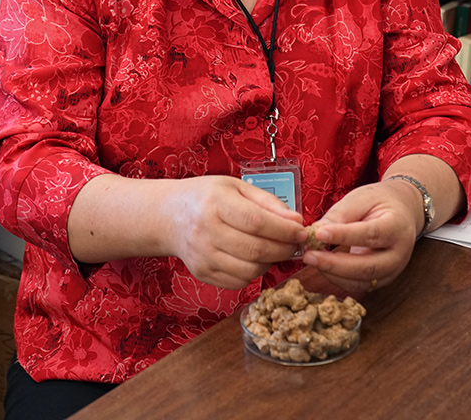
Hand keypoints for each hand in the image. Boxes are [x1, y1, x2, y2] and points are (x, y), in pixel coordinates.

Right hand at [162, 176, 303, 290]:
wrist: (169, 216)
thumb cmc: (206, 197)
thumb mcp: (236, 187)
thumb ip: (268, 203)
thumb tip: (296, 222)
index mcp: (215, 203)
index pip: (257, 222)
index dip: (284, 230)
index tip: (301, 231)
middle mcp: (206, 231)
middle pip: (255, 249)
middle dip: (284, 249)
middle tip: (295, 244)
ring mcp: (202, 255)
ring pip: (250, 270)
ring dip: (270, 263)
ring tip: (274, 249)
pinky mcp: (202, 273)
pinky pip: (239, 282)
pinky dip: (254, 273)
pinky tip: (254, 259)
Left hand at [299, 179, 419, 292]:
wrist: (401, 213)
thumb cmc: (379, 203)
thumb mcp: (361, 198)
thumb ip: (340, 215)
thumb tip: (315, 232)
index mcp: (397, 227)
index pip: (370, 234)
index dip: (344, 236)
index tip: (318, 234)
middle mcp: (399, 253)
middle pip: (367, 266)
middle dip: (334, 264)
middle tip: (308, 255)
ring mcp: (392, 271)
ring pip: (362, 281)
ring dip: (333, 274)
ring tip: (311, 259)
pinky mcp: (382, 280)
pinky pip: (358, 286)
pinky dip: (337, 279)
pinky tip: (322, 266)